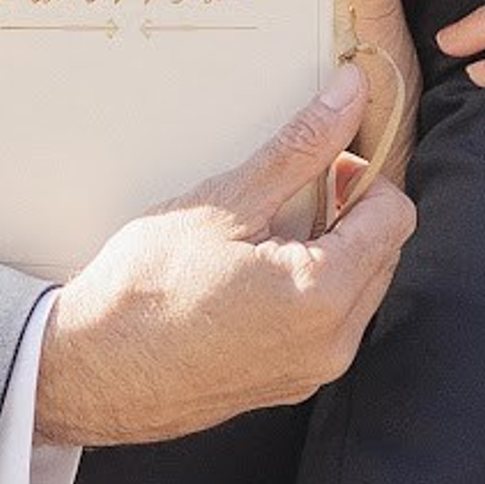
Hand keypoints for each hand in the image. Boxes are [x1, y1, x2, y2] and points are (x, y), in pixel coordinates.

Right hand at [35, 71, 415, 447]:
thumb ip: (301, 148)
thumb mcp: (226, 202)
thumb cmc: (145, 289)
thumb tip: (351, 97)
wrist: (89, 371)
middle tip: (284, 198)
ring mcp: (312, 372)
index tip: (318, 167)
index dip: (363, 177)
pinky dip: (307, 291)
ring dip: (329, 253)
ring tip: (260, 240)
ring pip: (356, 290)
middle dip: (349, 215)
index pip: (395, 215)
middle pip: (383, 253)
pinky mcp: (288, 385)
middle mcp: (332, 344)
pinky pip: (326, 325)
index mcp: (325, 295)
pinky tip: (250, 278)